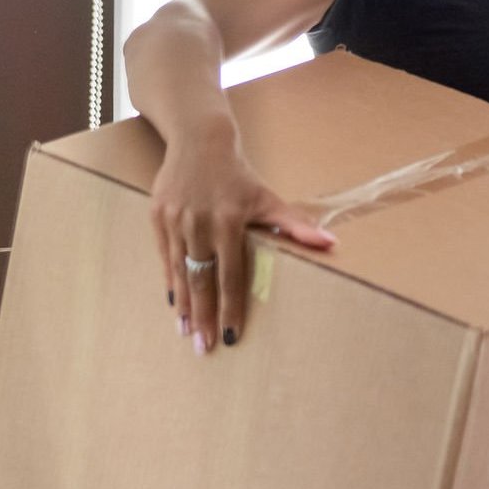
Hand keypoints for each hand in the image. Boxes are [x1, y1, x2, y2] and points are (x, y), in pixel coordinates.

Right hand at [149, 124, 335, 354]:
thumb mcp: (268, 198)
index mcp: (229, 221)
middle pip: (201, 280)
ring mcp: (176, 220)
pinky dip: (170, 279)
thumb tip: (331, 243)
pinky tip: (174, 302)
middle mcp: (200, 223)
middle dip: (203, 317)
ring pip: (179, 271)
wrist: (200, 141)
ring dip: (183, 304)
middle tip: (204, 347)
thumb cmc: (239, 175)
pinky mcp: (158, 216)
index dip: (230, 307)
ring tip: (186, 332)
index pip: (231, 275)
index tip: (231, 335)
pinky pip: (164, 256)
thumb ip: (295, 224)